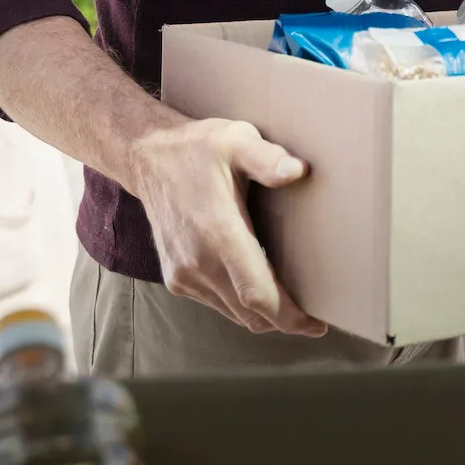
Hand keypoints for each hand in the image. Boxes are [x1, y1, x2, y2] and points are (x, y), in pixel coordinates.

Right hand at [129, 118, 328, 337]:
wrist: (147, 158)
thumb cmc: (196, 148)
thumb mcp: (236, 140)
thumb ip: (267, 158)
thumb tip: (298, 171)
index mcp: (218, 232)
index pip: (258, 295)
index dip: (290, 317)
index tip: (317, 325)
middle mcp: (198, 261)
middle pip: (250, 312)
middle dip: (285, 320)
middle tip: (314, 318)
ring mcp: (183, 274)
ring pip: (234, 313)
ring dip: (263, 315)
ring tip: (291, 306)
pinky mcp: (176, 278)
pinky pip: (217, 304)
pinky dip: (240, 305)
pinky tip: (257, 289)